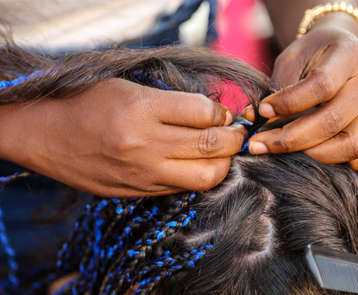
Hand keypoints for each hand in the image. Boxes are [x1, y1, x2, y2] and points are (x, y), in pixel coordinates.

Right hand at [0, 78, 244, 196]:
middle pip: (212, 146)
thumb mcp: (129, 87)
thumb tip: (213, 114)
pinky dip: (197, 176)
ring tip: (222, 153)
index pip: (205, 113)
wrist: (46, 134)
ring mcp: (142, 172)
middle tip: (237, 134)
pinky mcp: (137, 192)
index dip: (223, 113)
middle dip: (234, 139)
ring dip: (223, 163)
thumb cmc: (88, 103)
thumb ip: (172, 102)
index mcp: (142, 108)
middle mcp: (145, 143)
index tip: (224, 114)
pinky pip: (182, 188)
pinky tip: (196, 165)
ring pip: (205, 176)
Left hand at [243, 16, 357, 169]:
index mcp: (349, 56)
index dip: (288, 103)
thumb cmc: (312, 55)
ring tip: (286, 153)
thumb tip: (252, 120)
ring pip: (354, 144)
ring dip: (315, 155)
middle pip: (333, 121)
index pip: (321, 86)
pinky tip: (321, 155)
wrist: (343, 49)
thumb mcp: (291, 59)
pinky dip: (348, 162)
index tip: (262, 111)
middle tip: (260, 145)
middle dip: (291, 139)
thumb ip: (276, 88)